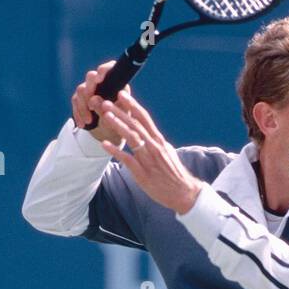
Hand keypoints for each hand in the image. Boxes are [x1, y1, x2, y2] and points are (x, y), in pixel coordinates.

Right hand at [71, 62, 133, 142]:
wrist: (111, 132)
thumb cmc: (119, 121)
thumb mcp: (118, 117)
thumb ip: (107, 107)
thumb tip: (93, 99)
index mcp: (116, 83)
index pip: (109, 68)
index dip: (103, 70)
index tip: (99, 79)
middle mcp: (101, 82)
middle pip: (91, 77)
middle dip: (89, 90)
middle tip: (91, 105)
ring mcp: (90, 88)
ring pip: (81, 89)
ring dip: (83, 106)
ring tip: (89, 121)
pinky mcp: (81, 97)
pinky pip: (75, 101)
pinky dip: (78, 113)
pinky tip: (82, 124)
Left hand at [97, 95, 202, 214]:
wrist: (183, 193)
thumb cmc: (173, 173)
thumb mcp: (167, 152)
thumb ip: (156, 142)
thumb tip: (149, 133)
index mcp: (159, 140)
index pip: (144, 118)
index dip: (132, 105)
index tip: (122, 95)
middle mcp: (154, 147)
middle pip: (136, 125)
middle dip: (121, 111)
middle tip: (107, 101)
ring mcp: (148, 159)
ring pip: (132, 138)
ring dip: (118, 125)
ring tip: (106, 116)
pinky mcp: (142, 173)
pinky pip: (127, 159)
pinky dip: (115, 151)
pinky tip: (104, 144)